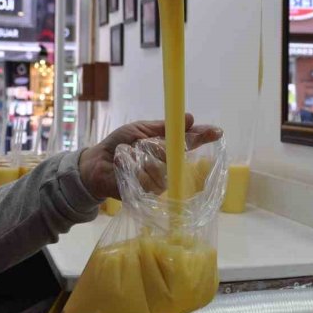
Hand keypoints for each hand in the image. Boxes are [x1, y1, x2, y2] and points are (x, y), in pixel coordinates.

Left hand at [78, 114, 222, 200]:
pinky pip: (146, 178)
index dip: (203, 136)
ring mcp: (159, 182)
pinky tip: (123, 166)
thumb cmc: (119, 145)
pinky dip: (132, 167)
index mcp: (168, 148)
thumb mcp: (139, 129)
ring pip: (161, 166)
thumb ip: (162, 127)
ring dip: (141, 156)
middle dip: (159, 146)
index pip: (190, 142)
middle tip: (143, 143)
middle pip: (176, 154)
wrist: (96, 164)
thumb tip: (189, 118)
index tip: (216, 131)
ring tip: (127, 155)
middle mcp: (168, 166)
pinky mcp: (147, 194)